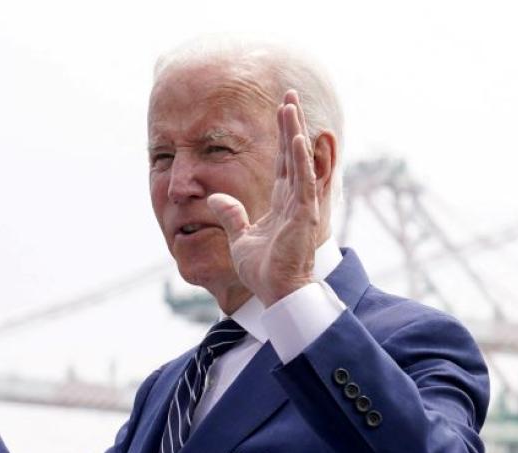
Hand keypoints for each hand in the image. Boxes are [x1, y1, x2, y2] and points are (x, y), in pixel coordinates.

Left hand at [208, 90, 319, 306]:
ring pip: (300, 161)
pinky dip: (302, 159)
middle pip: (294, 153)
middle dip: (291, 122)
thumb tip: (213, 198)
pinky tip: (298, 137)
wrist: (276, 293)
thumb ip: (230, 214)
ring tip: (291, 104)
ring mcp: (302, 206)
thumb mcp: (240, 237)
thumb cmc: (263, 271)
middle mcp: (295, 199)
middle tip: (289, 93)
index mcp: (283, 203)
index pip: (283, 162)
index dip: (282, 135)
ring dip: (295, 131)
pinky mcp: (304, 216)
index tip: (281, 109)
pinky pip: (304, 182)